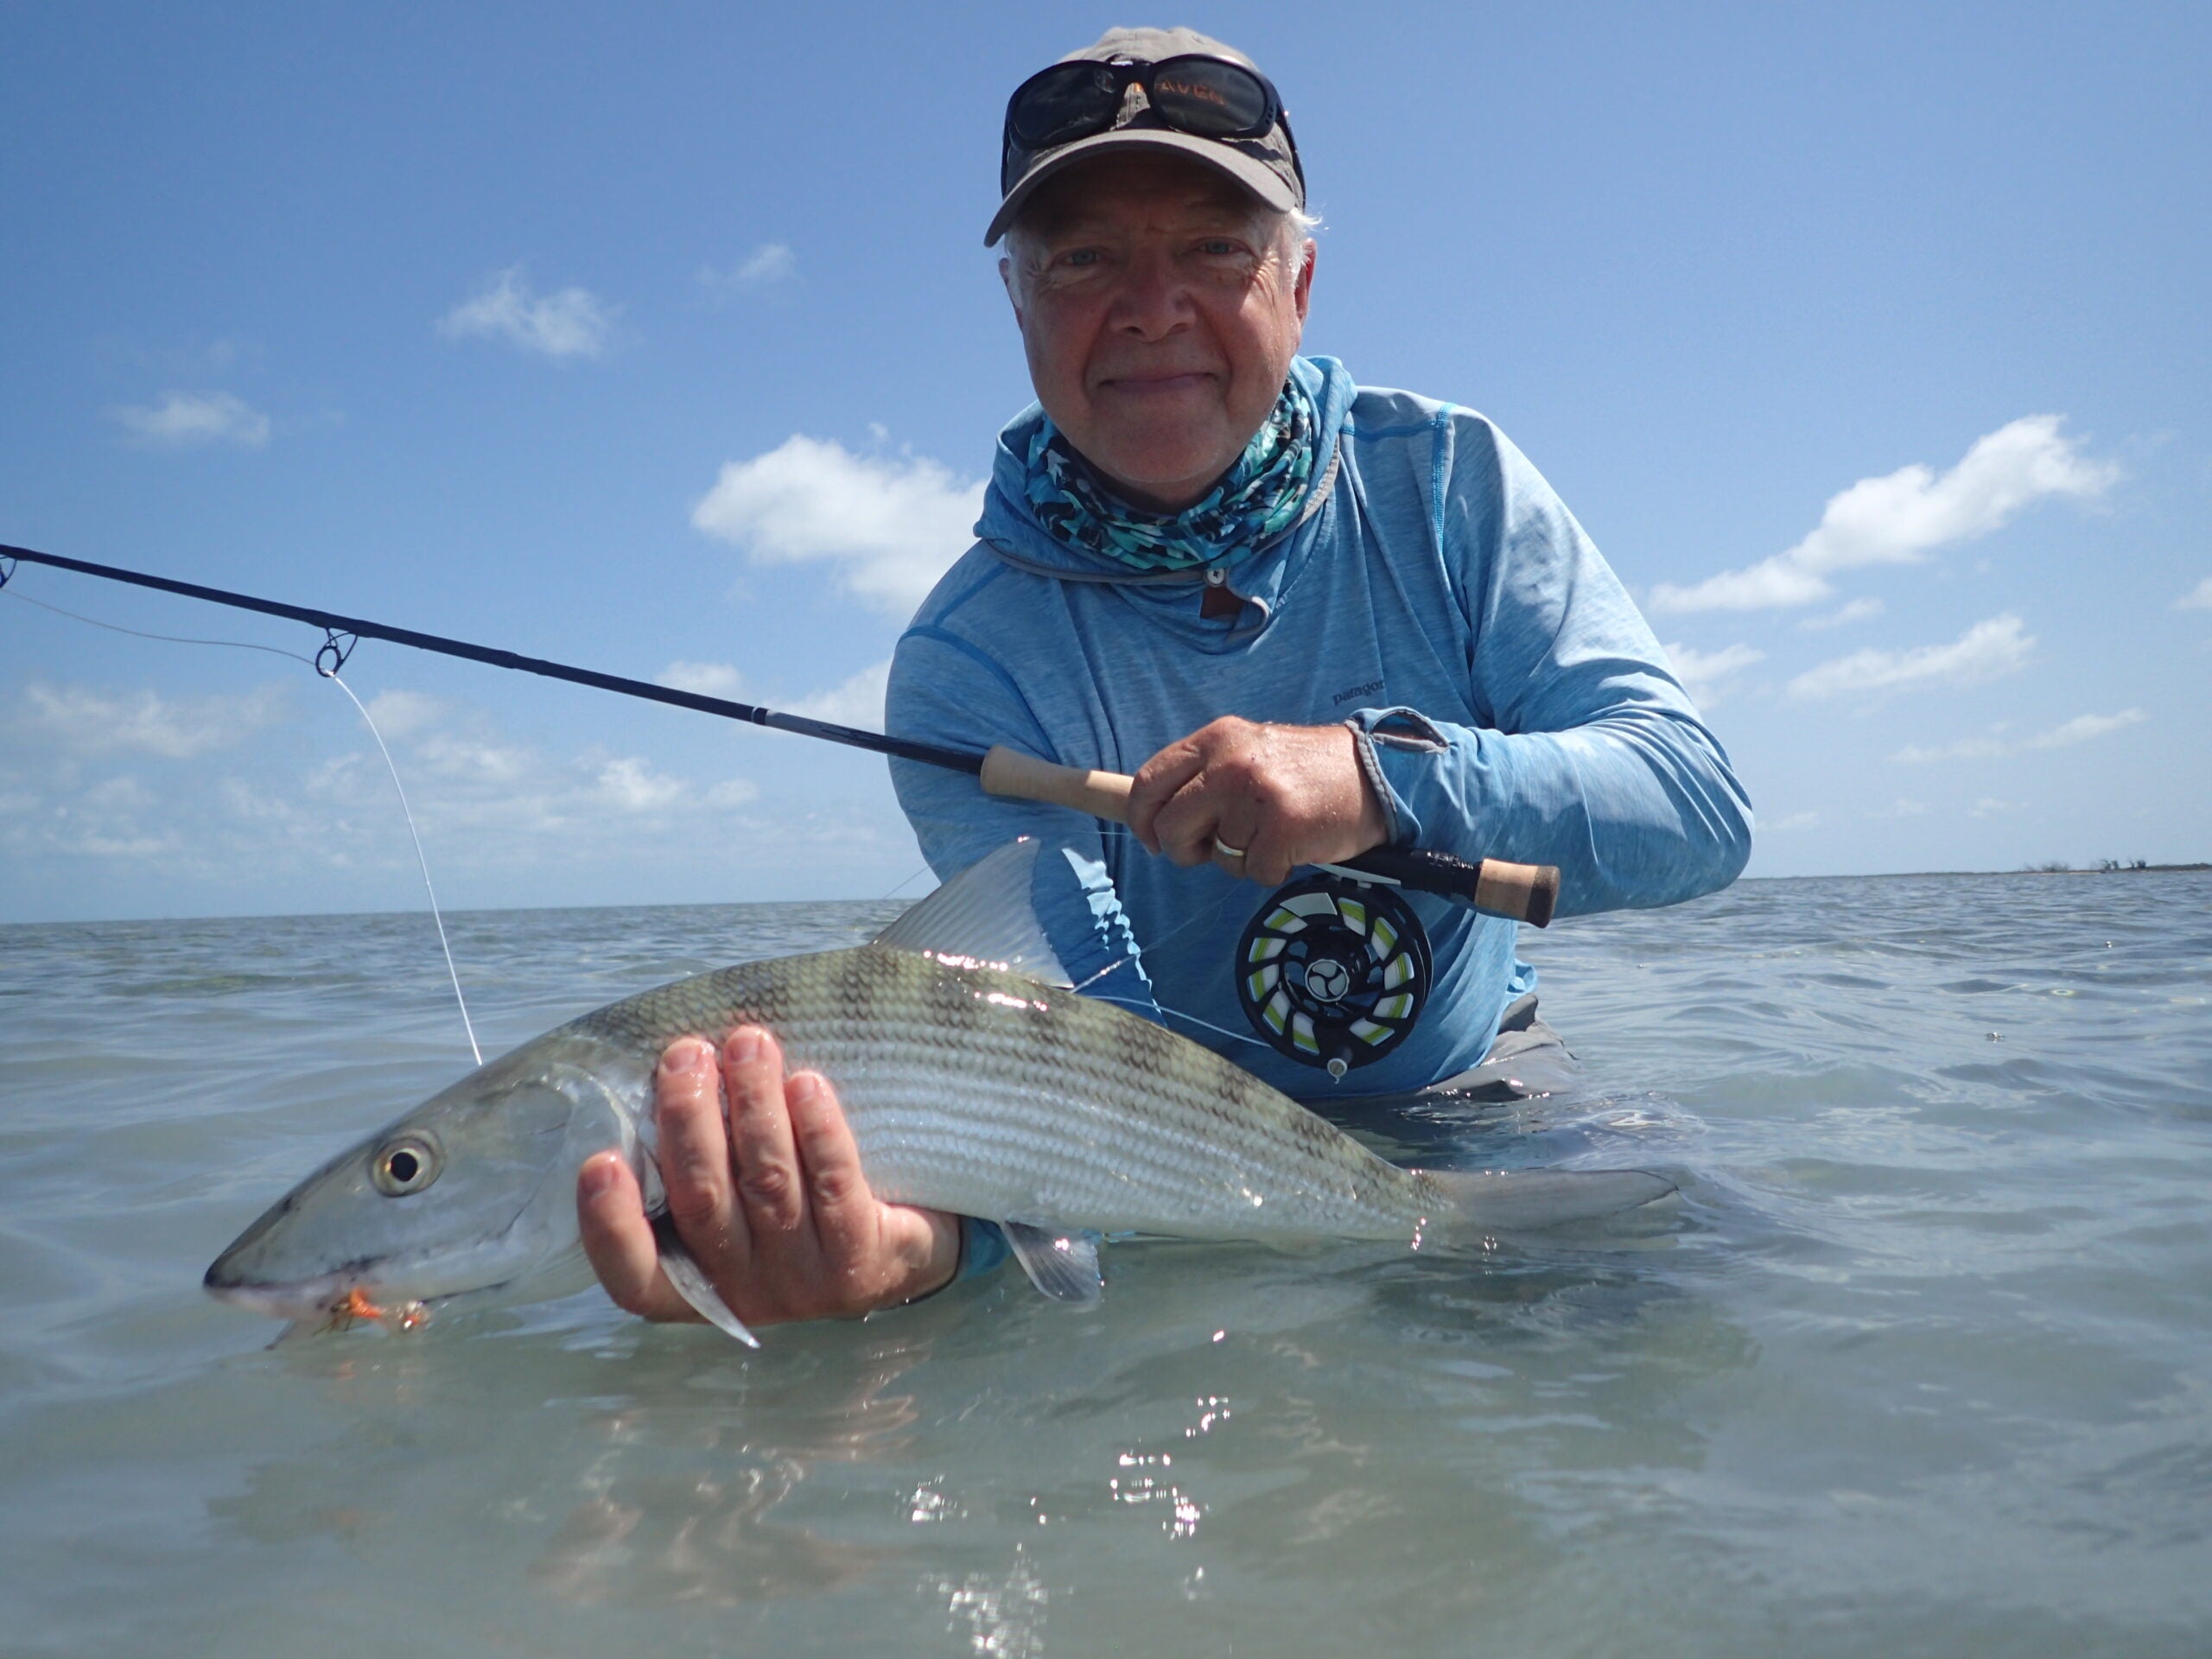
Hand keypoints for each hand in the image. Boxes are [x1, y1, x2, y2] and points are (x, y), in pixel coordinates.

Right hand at [577, 1027, 960, 1326]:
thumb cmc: (800, 1204)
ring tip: (749, 1043)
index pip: (636, 1279)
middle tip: (687, 1054)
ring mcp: (806, 1282)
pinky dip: (817, 1130)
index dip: (610, 1227)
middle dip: (690, 1120)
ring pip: (769, 1185)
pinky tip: (807, 1085)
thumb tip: (668, 1074)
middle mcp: (745, 1289)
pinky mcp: (862, 1259)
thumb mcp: (739, 1202)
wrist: (903, 1250)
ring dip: (754, 1106)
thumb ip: (703, 1161)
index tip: (599, 1160)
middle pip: (705, 1203)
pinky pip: (835, 1185)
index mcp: (696, 1281)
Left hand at [1125, 716, 1388, 886]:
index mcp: (1215, 739)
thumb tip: (1154, 820)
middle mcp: (1230, 763)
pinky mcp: (1283, 829)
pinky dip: (1272, 870)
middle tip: (1216, 847)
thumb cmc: (1303, 772)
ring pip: (1218, 857)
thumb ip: (1202, 776)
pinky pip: (1254, 872)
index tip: (1153, 839)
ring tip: (1273, 833)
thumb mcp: (1246, 751)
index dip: (1142, 819)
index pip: (1149, 782)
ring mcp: (1256, 796)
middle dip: (1186, 850)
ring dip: (1242, 858)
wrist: (1374, 773)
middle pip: (1171, 827)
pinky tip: (1294, 845)